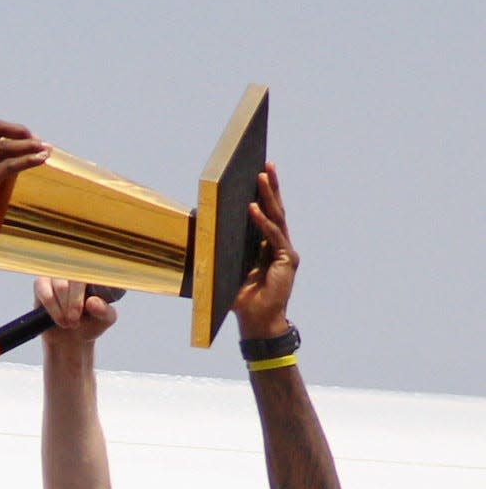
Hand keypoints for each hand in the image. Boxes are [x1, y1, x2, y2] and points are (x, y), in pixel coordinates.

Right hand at [34, 277, 119, 352]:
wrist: (69, 337)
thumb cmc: (90, 323)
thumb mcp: (103, 321)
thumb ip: (104, 311)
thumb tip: (91, 302)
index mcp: (97, 274)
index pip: (98, 269)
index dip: (96, 284)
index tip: (92, 303)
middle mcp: (78, 269)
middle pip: (77, 278)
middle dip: (75, 302)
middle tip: (75, 320)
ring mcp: (59, 273)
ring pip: (61, 286)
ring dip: (64, 308)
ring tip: (69, 323)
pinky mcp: (42, 282)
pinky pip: (46, 293)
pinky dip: (53, 309)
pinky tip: (59, 319)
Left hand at [232, 164, 298, 342]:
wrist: (257, 323)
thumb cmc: (242, 299)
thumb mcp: (229, 269)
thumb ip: (223, 252)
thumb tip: (202, 233)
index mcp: (267, 247)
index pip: (266, 215)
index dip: (263, 195)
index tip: (257, 173)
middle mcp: (279, 246)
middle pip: (275, 210)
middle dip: (270, 187)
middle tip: (266, 165)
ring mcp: (285, 252)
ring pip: (277, 217)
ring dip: (268, 196)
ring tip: (262, 176)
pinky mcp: (287, 260)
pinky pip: (273, 236)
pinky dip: (262, 221)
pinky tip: (252, 208)